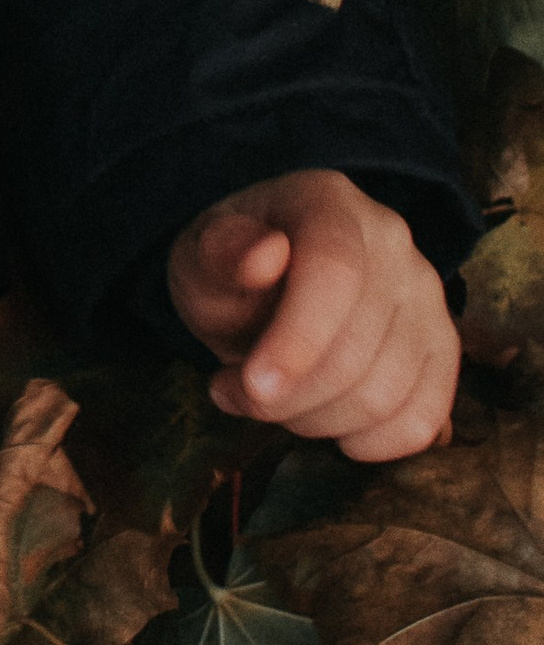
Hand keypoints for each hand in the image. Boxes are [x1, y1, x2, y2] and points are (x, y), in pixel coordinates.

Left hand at [169, 170, 458, 461]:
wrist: (267, 284)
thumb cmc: (231, 272)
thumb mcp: (202, 258)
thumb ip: (221, 256)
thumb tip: (265, 254)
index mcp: (329, 203)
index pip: (336, 271)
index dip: (298, 340)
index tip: (254, 387)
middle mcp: (393, 242)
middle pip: (357, 348)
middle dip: (286, 395)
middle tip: (232, 391)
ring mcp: (427, 296)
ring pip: (387, 394)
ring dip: (315, 420)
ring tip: (269, 400)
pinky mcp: (442, 348)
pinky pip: (422, 420)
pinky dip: (368, 442)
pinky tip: (326, 425)